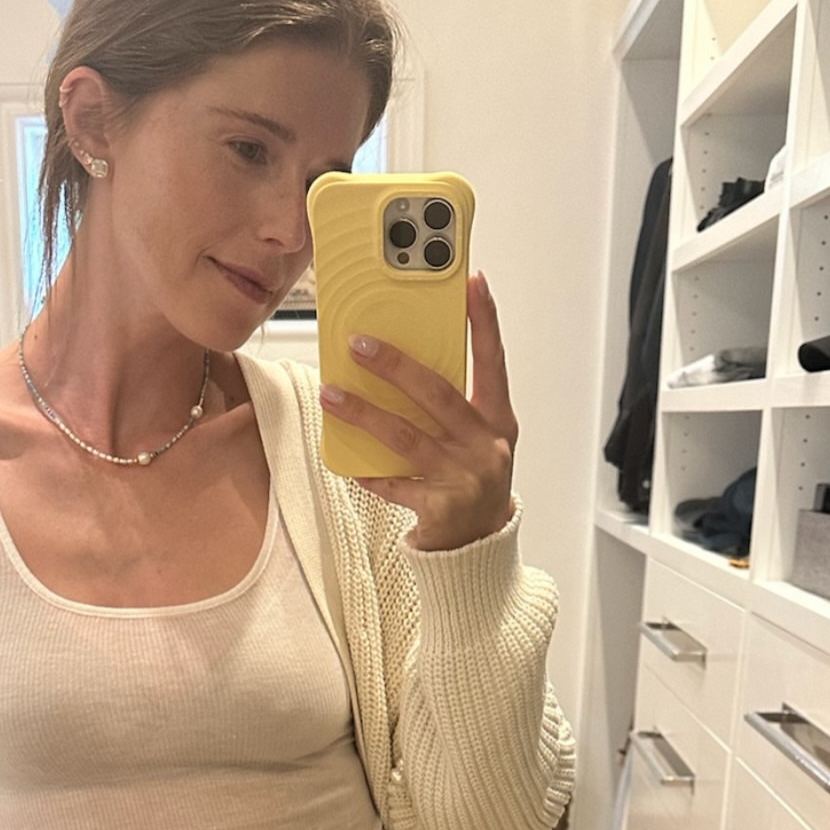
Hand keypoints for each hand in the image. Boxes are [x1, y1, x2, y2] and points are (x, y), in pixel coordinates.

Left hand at [317, 271, 518, 551]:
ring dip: (364, 413)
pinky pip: (395, 484)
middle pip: (437, 394)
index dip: (485, 323)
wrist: (479, 545)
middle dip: (396, 366)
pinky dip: (370, 472)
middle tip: (359, 344)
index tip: (473, 284)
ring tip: (331, 395)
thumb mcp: (476, 437)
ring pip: (406, 437)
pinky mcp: (440, 509)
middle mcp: (485, 445)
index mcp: (498, 420)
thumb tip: (402, 363)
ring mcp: (464, 478)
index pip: (493, 362)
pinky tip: (349, 463)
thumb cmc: (472, 479)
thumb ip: (452, 404)